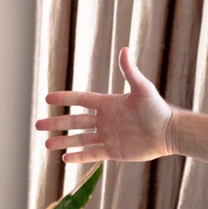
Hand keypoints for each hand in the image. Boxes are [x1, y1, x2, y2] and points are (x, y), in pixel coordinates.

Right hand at [36, 47, 173, 164]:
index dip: (64, 99)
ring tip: (46, 145)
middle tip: (38, 125)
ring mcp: (108, 136)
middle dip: (56, 123)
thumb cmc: (157, 108)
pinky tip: (65, 158)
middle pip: (75, 121)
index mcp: (108, 104)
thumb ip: (130, 72)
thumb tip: (124, 49)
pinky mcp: (114, 152)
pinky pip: (92, 154)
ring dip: (63, 142)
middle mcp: (105, 120)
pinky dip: (79, 157)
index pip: (80, 100)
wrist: (169, 132)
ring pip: (80, 139)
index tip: (48, 98)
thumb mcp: (143, 89)